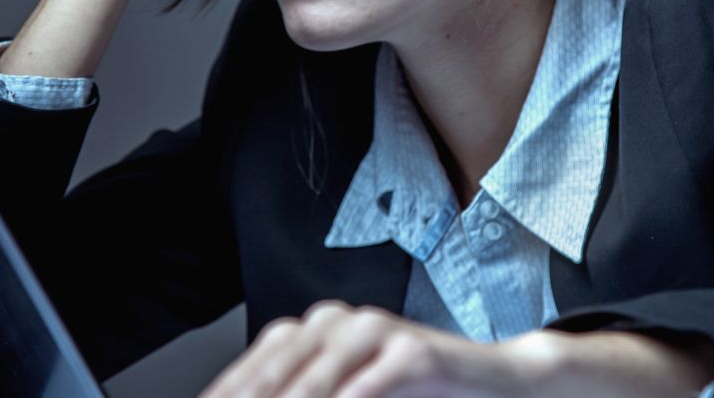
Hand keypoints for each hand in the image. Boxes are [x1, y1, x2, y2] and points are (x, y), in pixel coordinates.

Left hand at [199, 301, 541, 397]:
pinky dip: (352, 397)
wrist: (486, 381)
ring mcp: (376, 331)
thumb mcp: (346, 395)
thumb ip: (304, 395)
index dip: (226, 392)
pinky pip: (372, 380)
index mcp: (313, 331)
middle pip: (279, 368)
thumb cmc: (408, 392)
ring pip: (319, 374)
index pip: (254, 367)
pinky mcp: (414, 349)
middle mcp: (338, 322)